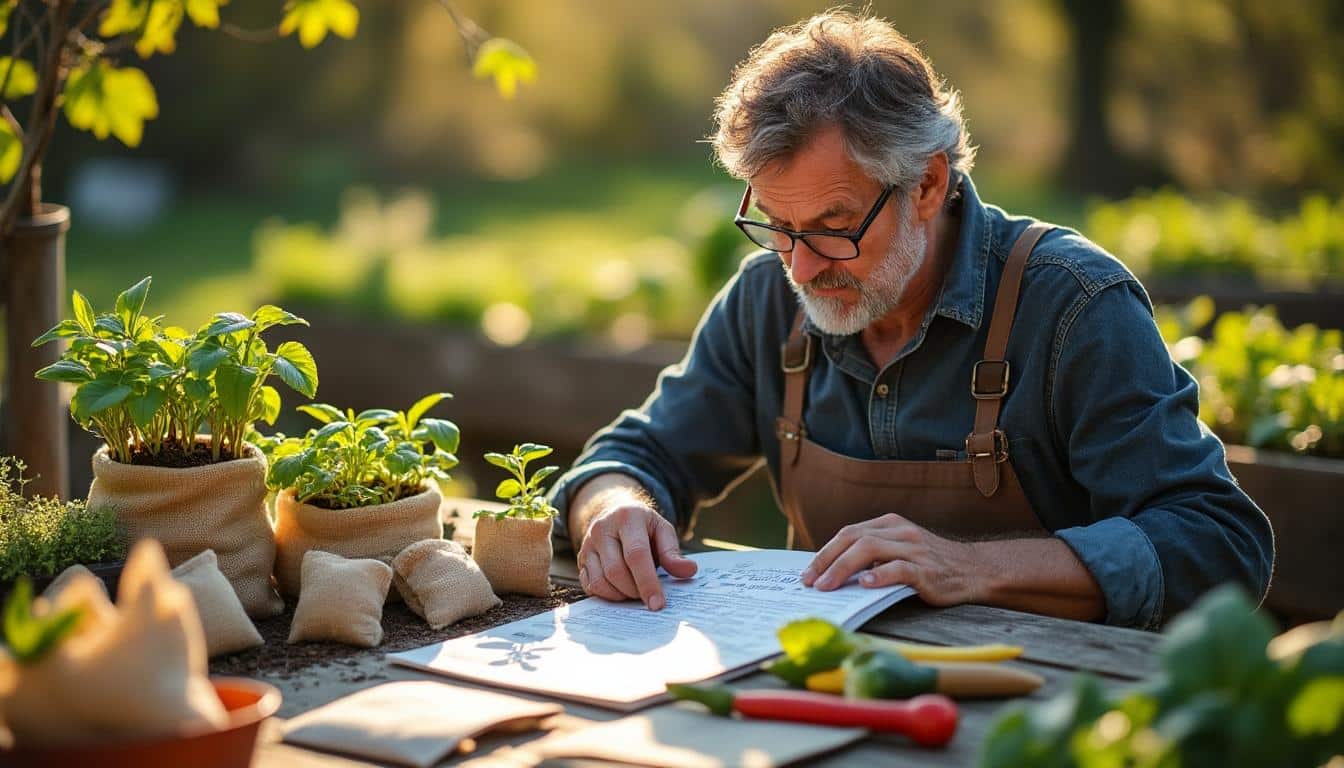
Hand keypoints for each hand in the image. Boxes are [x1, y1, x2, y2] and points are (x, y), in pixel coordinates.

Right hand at [576, 499, 697, 609]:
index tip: (658, 603)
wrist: (613, 512)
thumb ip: (673, 552)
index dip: (648, 582)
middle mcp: (602, 529)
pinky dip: (606, 595)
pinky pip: (590, 585)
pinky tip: (620, 591)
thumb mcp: (662, 530)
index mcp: (627, 517)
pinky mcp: (580, 559)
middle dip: (634, 591)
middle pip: (616, 571)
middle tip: (648, 597)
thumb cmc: (642, 526)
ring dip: (620, 596)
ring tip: (635, 593)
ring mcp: (587, 544)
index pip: (636, 554)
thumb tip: (688, 571)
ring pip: (600, 581)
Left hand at [800, 513, 980, 606]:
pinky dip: (879, 575)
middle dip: (827, 560)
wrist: (974, 570)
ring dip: (843, 568)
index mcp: (890, 524)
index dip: (824, 553)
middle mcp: (900, 532)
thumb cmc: (930, 564)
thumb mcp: (899, 550)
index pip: (848, 533)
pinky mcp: (927, 569)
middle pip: (854, 539)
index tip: (807, 574)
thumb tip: (831, 573)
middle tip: (810, 582)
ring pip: (870, 550)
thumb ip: (872, 555)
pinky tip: (864, 584)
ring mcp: (914, 549)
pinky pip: (899, 569)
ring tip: (827, 586)